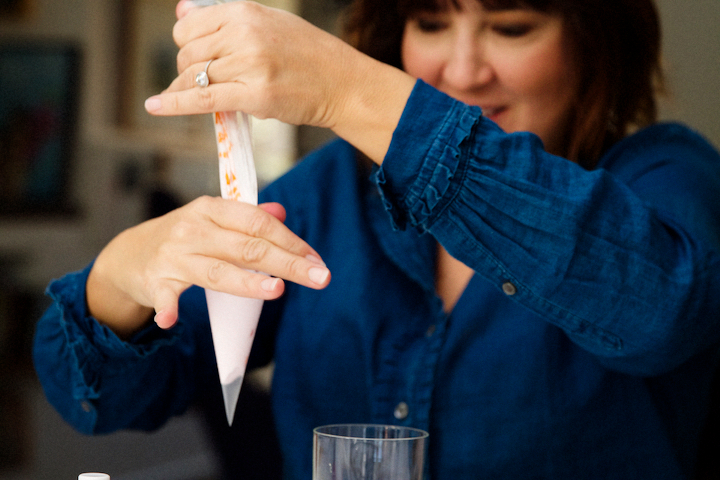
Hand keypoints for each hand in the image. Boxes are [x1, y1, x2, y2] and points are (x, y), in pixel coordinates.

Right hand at [86, 197, 329, 336]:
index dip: (291, 241)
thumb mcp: (213, 220)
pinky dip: (166, 308)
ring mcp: (174, 256)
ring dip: (247, 282)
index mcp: (212, 210)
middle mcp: (194, 229)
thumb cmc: (183, 238)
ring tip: (276, 291)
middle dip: (288, 263)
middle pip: (248, 247)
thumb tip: (282, 212)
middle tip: (320, 278)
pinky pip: (163, 296)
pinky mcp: (155, 281)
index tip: (317, 260)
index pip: (259, 223)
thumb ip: (247, 218)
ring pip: (217, 271)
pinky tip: (171, 319)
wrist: (128, 254)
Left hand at [145, 0, 415, 163]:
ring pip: (195, 78)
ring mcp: (250, 66)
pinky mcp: (254, 97)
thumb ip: (225, 19)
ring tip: (184, 97)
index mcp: (246, 12)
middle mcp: (245, 35)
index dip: (185, 44)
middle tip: (202, 82)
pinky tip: (155, 106)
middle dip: (187, 70)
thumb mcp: (269, 23)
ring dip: (185, 90)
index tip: (194, 57)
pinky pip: (203, 99)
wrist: (343, 83)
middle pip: (188, 54)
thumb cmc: (309, 55)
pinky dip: (174, 104)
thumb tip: (181, 11)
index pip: (189, 26)